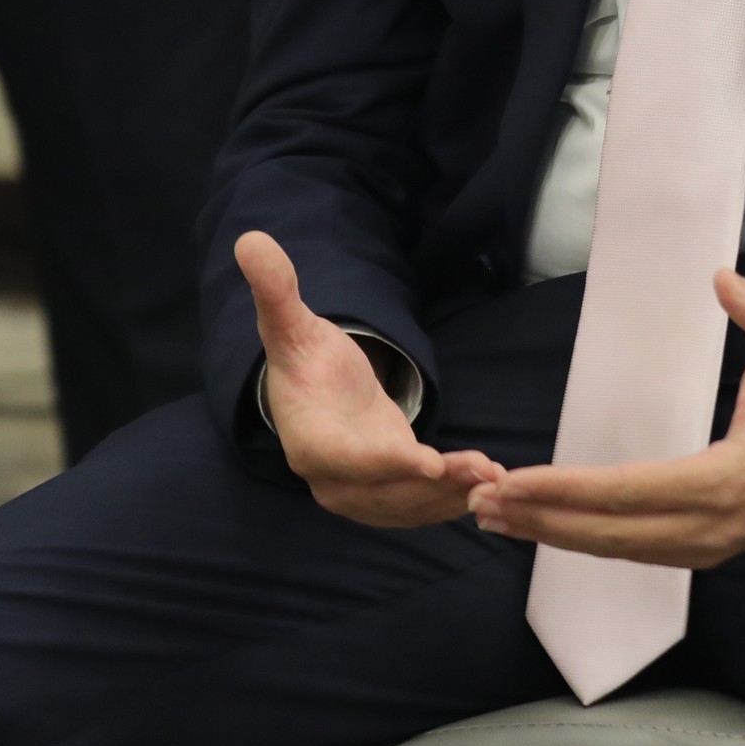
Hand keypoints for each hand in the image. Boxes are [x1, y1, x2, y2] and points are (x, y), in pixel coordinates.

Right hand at [238, 231, 502, 527]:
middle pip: (387, 492)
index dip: (389, 465)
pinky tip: (485, 482)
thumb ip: (276, 290)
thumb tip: (250, 240)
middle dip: (436, 488)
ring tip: (494, 478)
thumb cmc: (304, 356)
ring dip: (451, 497)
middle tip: (486, 471)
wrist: (313, 390)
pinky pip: (416, 505)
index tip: (431, 464)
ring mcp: (359, 494)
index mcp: (308, 441)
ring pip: (408, 505)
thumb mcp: (290, 322)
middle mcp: (331, 479)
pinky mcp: (385, 495)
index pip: (349, 460)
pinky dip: (449, 500)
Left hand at [466, 271, 744, 569]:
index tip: (517, 477)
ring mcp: (706, 548)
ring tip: (496, 516)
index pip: (630, 489)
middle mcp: (711, 527)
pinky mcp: (701, 551)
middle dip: (542, 518)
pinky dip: (583, 540)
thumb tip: (723, 278)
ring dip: (553, 534)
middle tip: (482, 501)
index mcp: (727, 479)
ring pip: (615, 549)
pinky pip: (632, 551)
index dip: (569, 488)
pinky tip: (544, 527)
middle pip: (610, 532)